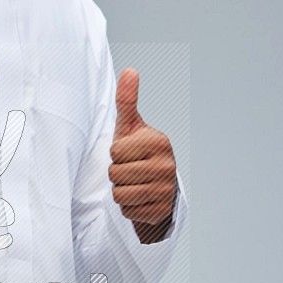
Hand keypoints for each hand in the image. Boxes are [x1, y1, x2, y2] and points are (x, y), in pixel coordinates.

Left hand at [108, 69, 177, 242]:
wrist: (157, 185)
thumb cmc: (138, 153)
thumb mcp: (130, 127)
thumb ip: (127, 100)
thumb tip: (130, 71)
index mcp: (159, 142)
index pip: (115, 152)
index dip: (115, 154)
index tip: (128, 153)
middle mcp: (167, 165)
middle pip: (115, 174)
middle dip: (116, 174)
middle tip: (130, 170)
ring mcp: (166, 190)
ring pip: (120, 194)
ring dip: (121, 191)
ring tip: (133, 183)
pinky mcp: (162, 211)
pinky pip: (128, 211)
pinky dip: (129, 207)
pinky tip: (139, 198)